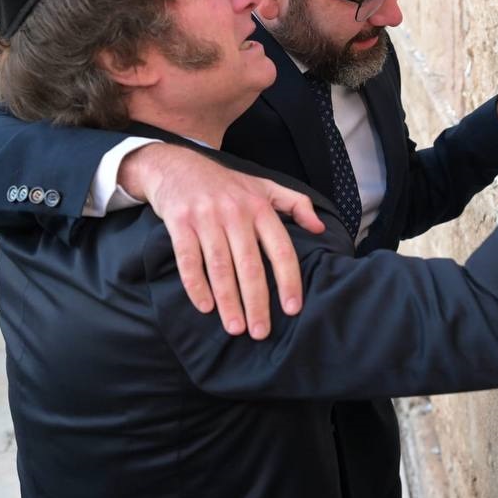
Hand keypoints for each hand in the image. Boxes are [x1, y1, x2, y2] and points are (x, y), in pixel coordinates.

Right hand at [120, 144, 326, 339]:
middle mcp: (235, 212)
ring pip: (220, 266)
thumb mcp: (263, 186)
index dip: (289, 280)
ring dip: (228, 301)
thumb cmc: (226, 184)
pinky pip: (188, 259)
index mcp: (259, 207)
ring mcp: (206, 217)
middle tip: (260, 332)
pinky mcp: (179, 222)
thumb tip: (320, 228)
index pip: (281, 249)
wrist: (176, 165)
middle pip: (250, 265)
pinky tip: (205, 307)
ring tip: (235, 328)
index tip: (292, 309)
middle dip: (257, 302)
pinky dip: (196, 285)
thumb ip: (295, 204)